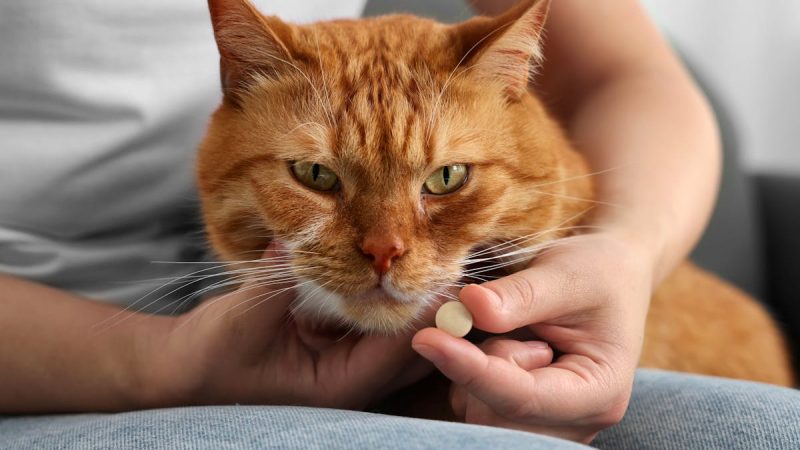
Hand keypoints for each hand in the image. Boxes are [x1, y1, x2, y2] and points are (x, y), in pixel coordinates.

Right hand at [142, 242, 426, 409]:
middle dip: (432, 306)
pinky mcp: (336, 346)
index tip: (444, 269)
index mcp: (338, 386)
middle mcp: (351, 380)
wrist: (185, 370)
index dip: (423, 311)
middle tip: (454, 257)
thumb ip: (277, 279)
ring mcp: (345, 365)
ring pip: (397, 335)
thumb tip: (299, 237)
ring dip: (413, 300)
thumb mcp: (244, 318)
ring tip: (436, 255)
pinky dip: (385, 296)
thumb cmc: (210, 357)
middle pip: (411, 346)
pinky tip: (395, 264)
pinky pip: (373, 322)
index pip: (397, 349)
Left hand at [412, 232, 652, 442]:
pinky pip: (475, 406)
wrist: (609, 278)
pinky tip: (502, 345)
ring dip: (475, 367)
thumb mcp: (566, 272)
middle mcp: (576, 422)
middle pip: (494, 415)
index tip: (428, 338)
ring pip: (478, 413)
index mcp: (599, 391)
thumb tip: (469, 307)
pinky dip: (471, 373)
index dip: (470, 369)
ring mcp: (549, 425)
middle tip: (501, 317)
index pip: (522, 397)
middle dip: (478, 365)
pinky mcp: (523, 418)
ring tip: (514, 331)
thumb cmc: (596, 272)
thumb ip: (521, 294)